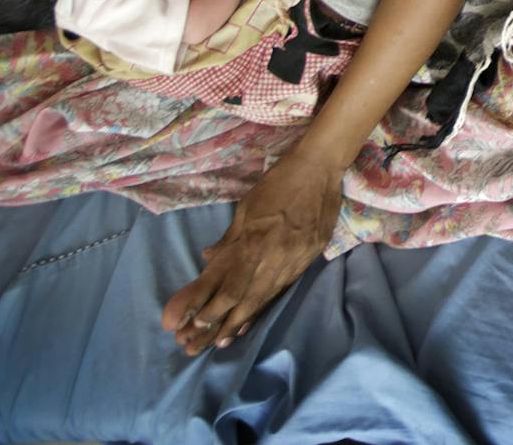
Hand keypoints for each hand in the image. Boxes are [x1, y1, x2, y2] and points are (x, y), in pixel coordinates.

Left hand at [161, 148, 343, 353]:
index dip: (209, 308)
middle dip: (221, 324)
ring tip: (223, 340)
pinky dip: (266, 304)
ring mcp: (295, 259)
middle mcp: (273, 256)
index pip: (227, 285)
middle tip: (203, 344)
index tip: (192, 323)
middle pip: (244, 299)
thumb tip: (209, 259)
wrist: (320, 167)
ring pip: (264, 297)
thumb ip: (230, 238)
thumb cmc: (278, 182)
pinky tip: (254, 317)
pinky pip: (283, 287)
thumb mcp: (246, 207)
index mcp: (253, 241)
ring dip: (242, 320)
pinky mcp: (309, 258)